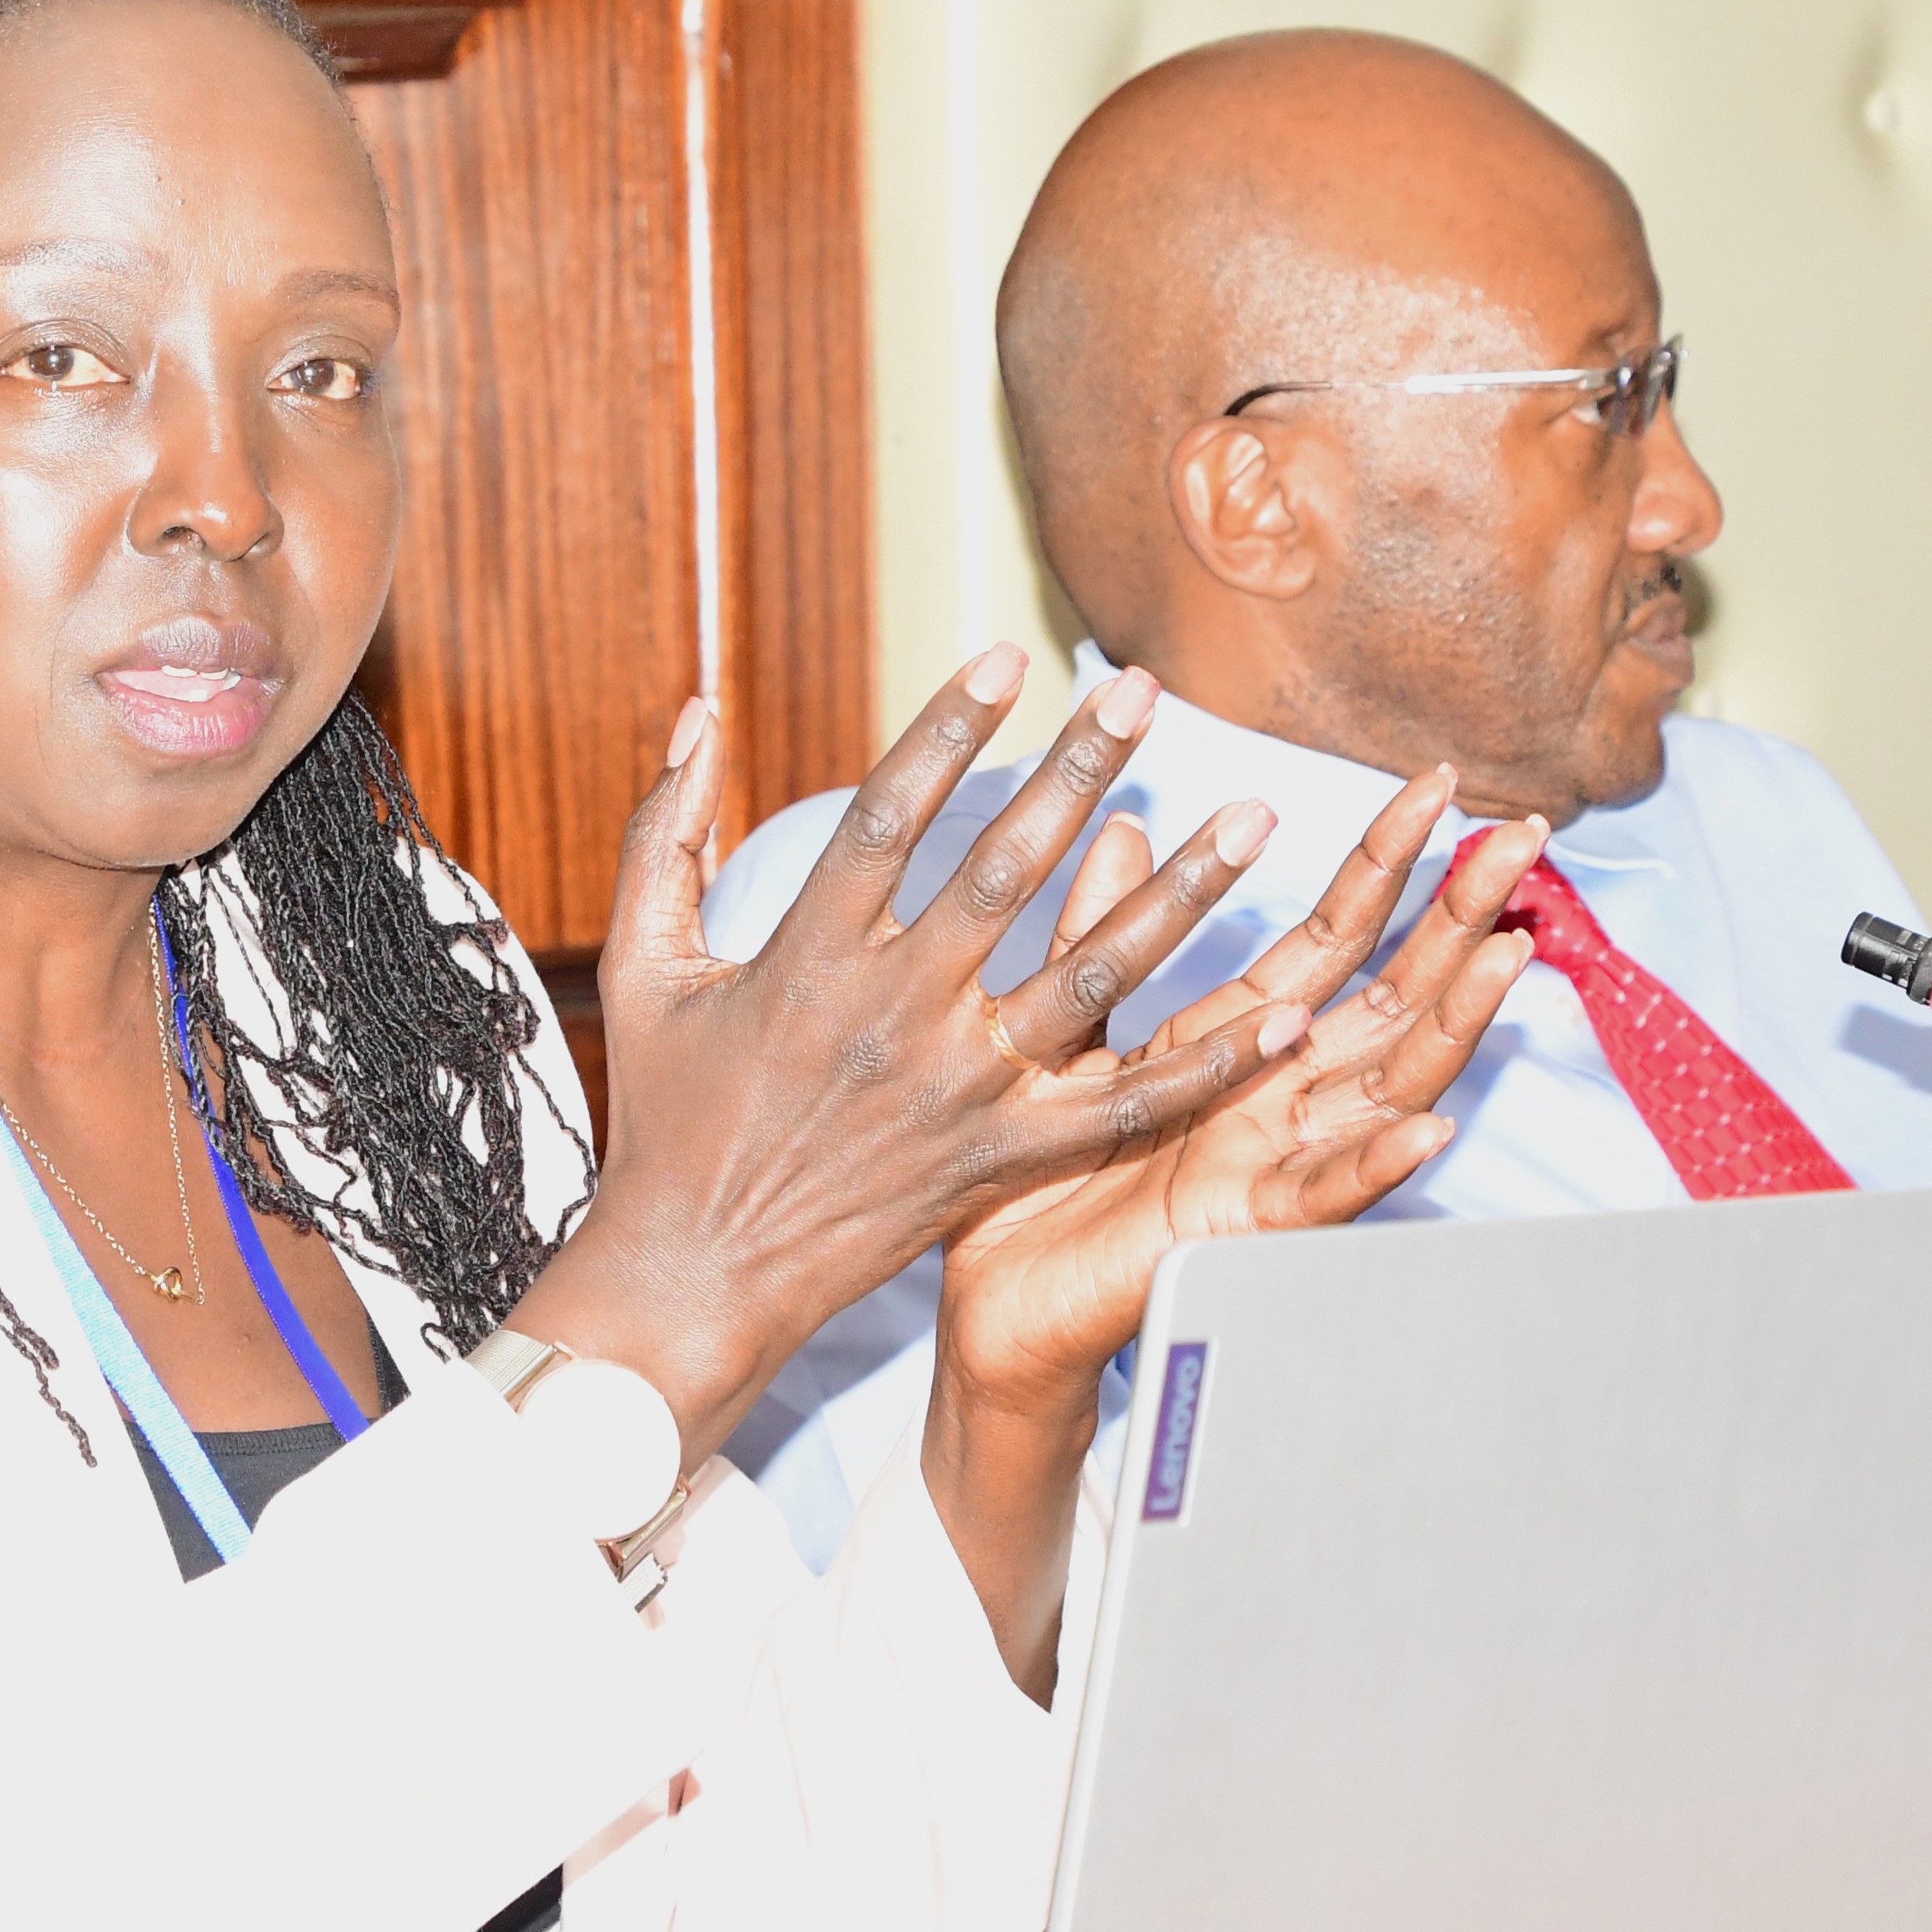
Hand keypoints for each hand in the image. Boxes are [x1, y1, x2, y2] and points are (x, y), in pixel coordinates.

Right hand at [504, 649, 1301, 1467]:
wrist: (699, 1275)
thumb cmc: (667, 1117)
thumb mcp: (645, 966)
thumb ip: (665, 833)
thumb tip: (694, 710)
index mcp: (808, 956)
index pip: (892, 814)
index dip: (948, 728)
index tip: (1005, 656)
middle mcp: (895, 1013)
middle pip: (1007, 871)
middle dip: (1081, 771)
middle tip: (1145, 692)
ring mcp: (959, 1090)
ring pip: (1091, 976)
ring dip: (1181, 895)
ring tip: (1254, 821)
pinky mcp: (1003, 1158)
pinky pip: (1123, 1106)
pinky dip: (1209, 1066)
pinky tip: (1286, 1016)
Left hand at [933, 776, 1544, 1434]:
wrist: (995, 1292)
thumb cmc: (1035, 1170)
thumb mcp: (1072, 1029)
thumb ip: (1103, 933)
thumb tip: (1130, 825)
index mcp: (1238, 1037)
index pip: (1336, 934)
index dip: (1388, 861)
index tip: (1440, 784)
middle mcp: (1276, 1091)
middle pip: (1392, 992)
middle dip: (1458, 917)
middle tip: (1521, 837)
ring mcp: (1272, 1158)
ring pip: (1387, 1081)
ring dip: (1452, 1022)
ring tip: (1506, 954)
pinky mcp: (1242, 1227)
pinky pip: (1324, 1192)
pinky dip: (1377, 1161)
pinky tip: (1429, 1125)